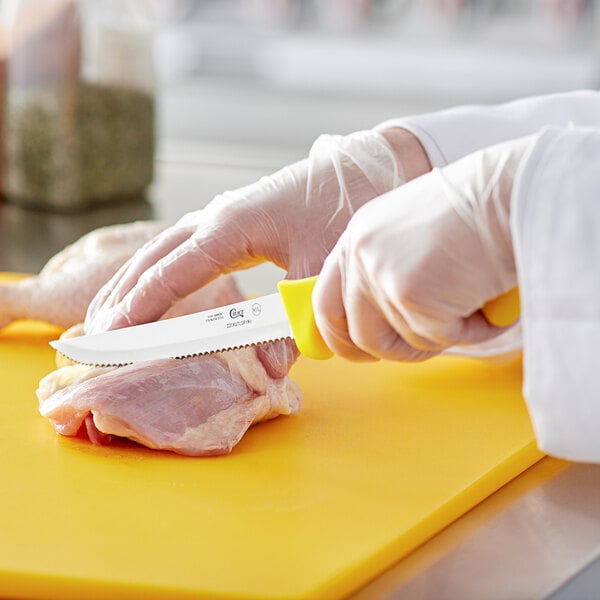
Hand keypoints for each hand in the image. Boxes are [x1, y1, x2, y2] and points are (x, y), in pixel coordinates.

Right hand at [84, 129, 427, 372]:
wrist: (369, 171)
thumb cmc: (345, 210)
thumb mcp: (320, 271)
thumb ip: (294, 324)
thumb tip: (270, 372)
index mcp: (232, 226)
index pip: (173, 271)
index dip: (141, 306)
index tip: (113, 335)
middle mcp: (218, 218)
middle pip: (155, 258)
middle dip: (124, 295)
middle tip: (95, 334)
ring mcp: (224, 218)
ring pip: (164, 250)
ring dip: (134, 282)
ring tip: (107, 315)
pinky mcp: (236, 224)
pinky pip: (185, 250)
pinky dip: (161, 273)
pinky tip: (155, 289)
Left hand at [312, 135, 534, 361]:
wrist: (512, 192)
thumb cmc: (478, 211)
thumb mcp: (413, 236)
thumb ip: (390, 271)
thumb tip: (386, 323)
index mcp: (357, 238)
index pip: (325, 301)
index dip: (339, 335)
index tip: (357, 351)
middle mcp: (360, 255)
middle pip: (358, 334)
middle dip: (391, 353)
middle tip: (420, 350)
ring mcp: (381, 274)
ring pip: (405, 341)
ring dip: (444, 333)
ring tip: (474, 299)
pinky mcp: (410, 294)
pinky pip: (439, 338)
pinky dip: (472, 329)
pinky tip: (488, 297)